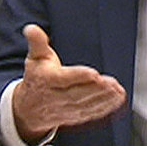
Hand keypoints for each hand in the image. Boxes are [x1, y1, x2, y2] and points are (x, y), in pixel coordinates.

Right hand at [12, 24, 126, 142]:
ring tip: (117, 91)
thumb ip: (37, 42)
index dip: (78, 76)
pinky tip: (117, 100)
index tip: (93, 73)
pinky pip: (90, 113)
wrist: (28, 109)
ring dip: (103, 99)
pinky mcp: (75, 116)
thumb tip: (31, 29)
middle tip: (112, 83)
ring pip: (85, 106)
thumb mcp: (35, 57)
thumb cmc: (37, 77)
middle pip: (76, 94)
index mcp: (46, 80)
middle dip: (96, 90)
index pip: (63, 79)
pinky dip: (105, 108)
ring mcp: (65, 109)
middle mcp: (55, 97)